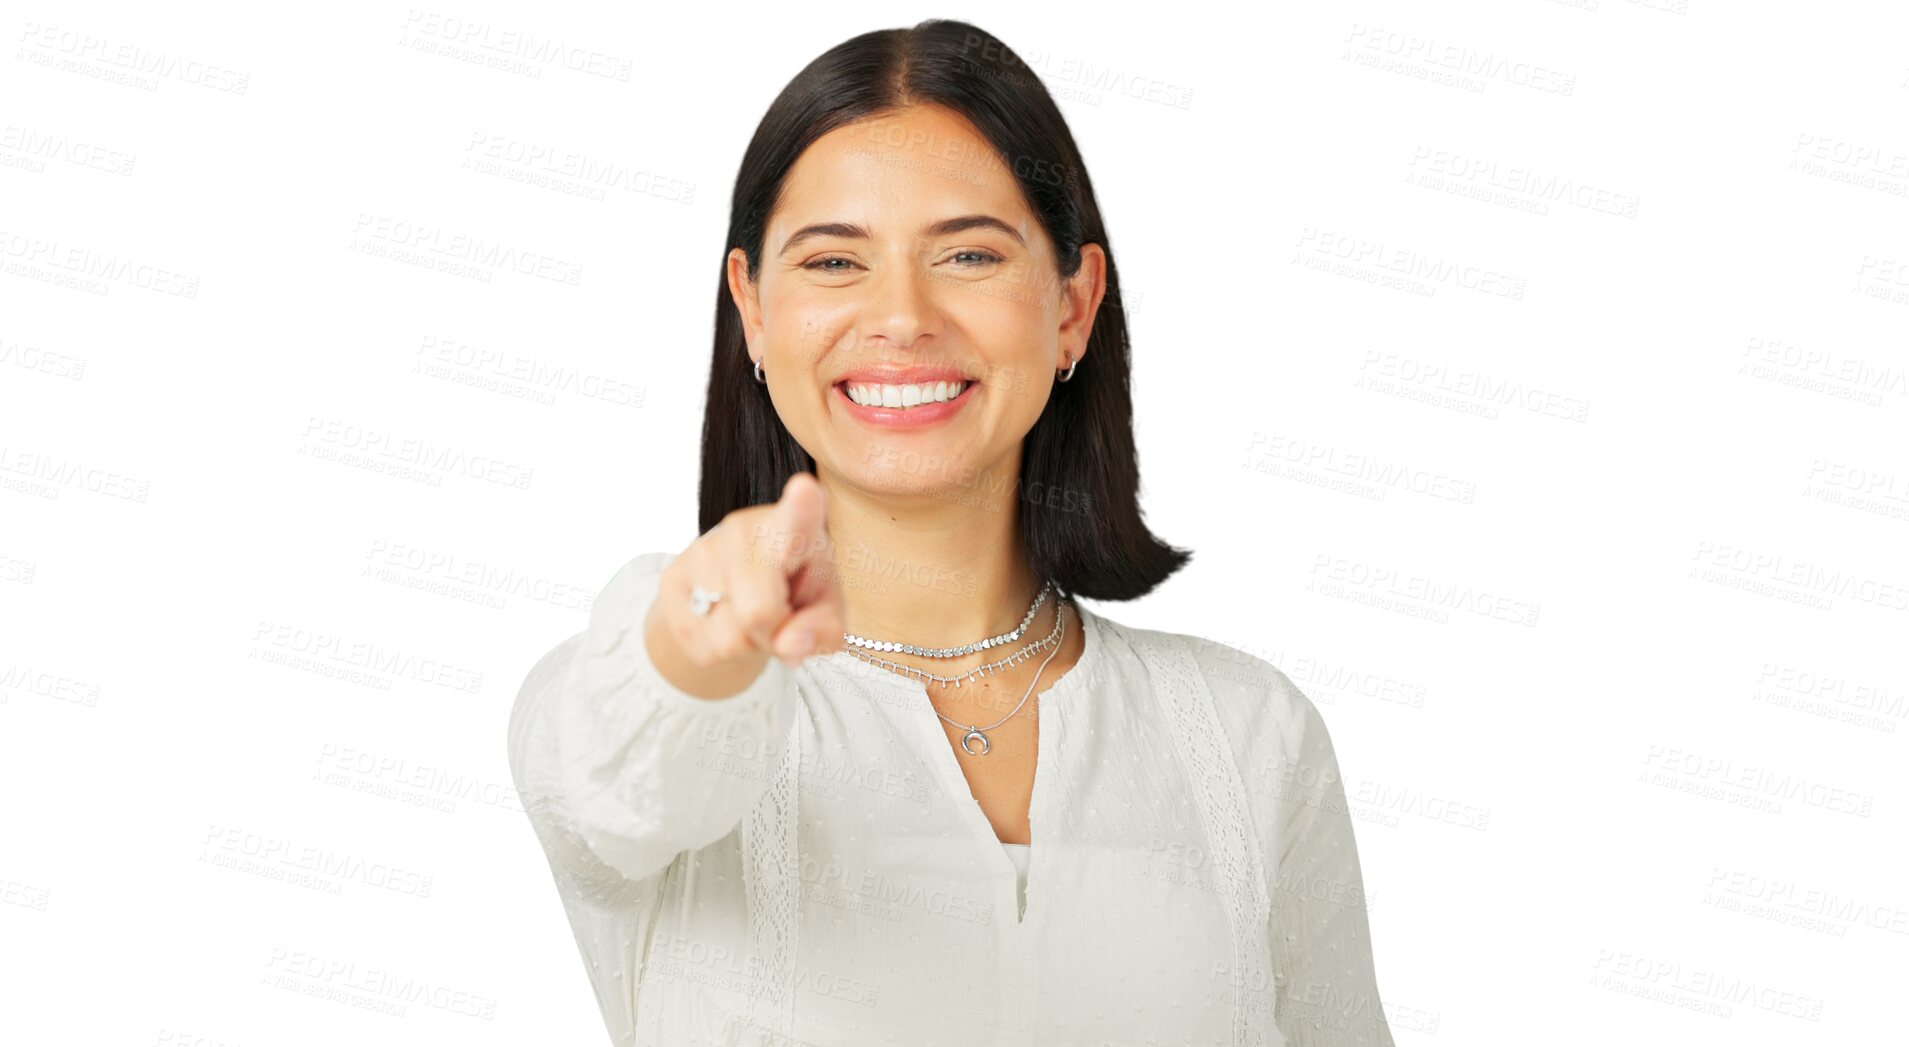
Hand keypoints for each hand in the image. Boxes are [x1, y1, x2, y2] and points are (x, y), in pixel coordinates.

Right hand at [642, 472, 845, 698]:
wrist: (735, 597)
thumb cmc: (795, 594)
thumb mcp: (824, 613)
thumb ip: (821, 629)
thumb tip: (791, 643)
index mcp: (795, 526)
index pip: (798, 516)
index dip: (801, 506)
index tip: (804, 489)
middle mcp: (744, 529)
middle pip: (759, 611)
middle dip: (774, 634)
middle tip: (781, 616)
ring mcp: (703, 550)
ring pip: (732, 637)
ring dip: (749, 643)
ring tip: (753, 616)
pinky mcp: (673, 580)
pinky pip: (708, 646)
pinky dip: (726, 650)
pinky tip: (727, 622)